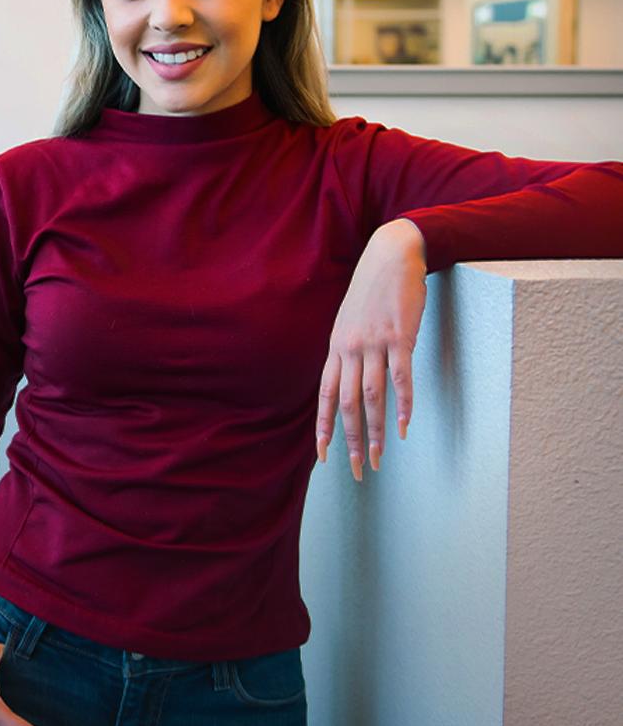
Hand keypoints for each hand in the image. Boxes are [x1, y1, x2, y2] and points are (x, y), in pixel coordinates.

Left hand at [315, 218, 426, 480]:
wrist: (391, 255)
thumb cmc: (372, 290)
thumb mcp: (350, 320)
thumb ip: (348, 350)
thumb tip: (348, 379)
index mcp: (336, 347)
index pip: (326, 396)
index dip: (324, 427)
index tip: (323, 456)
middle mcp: (350, 348)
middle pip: (347, 404)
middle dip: (350, 441)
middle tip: (356, 471)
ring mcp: (374, 343)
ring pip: (371, 397)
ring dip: (374, 431)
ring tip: (378, 458)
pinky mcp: (400, 337)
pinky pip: (400, 378)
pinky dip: (402, 405)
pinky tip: (401, 428)